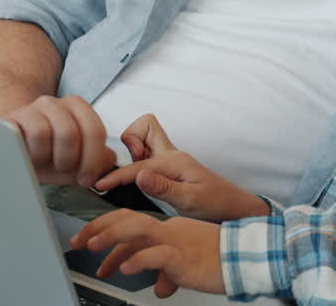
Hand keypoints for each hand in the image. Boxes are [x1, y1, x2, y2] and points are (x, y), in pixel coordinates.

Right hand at [2, 95, 115, 186]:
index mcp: (77, 108)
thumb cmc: (47, 153)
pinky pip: (20, 135)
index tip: (87, 179)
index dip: (93, 159)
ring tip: (45, 164)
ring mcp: (31, 108)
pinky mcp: (10, 118)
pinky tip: (29, 159)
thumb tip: (111, 161)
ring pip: (44, 133)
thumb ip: (96, 160)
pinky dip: (29, 153)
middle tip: (66, 172)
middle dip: (70, 160)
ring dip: (47, 157)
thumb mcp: (75, 159)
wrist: (14, 146)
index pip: (95, 130)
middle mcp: (55, 103)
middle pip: (70, 132)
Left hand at [71, 211, 224, 296]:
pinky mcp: (182, 256)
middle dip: (98, 228)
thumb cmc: (219, 260)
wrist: (245, 258)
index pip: (130, 221)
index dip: (105, 228)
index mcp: (167, 229)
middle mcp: (168, 230)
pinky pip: (156, 254)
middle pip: (127, 219)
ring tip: (93, 248)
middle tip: (78, 241)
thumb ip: (167, 272)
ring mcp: (175, 240)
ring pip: (137, 228)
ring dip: (111, 237)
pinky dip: (137, 260)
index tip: (88, 240)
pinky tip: (125, 268)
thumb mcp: (185, 265)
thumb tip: (156, 285)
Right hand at [97, 114, 268, 221]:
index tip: (99, 185)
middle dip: (130, 139)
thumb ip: (163, 187)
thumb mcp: (190, 201)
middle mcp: (171, 155)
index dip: (116, 176)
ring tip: (130, 175)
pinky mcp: (170, 168)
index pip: (137, 165)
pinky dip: (137, 160)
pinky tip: (136, 179)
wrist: (235, 209)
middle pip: (144, 126)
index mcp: (175, 161)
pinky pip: (148, 154)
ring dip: (133, 149)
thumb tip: (139, 174)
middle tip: (127, 165)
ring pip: (145, 137)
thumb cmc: (216, 205)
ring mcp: (171, 160)